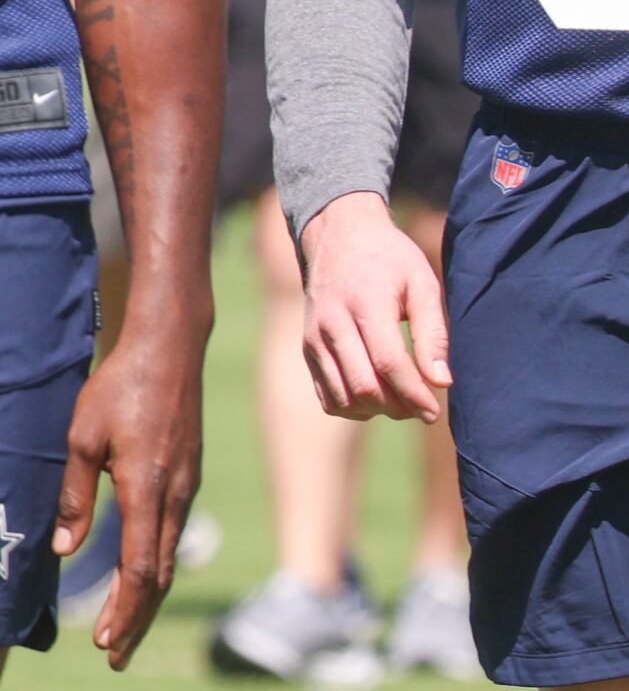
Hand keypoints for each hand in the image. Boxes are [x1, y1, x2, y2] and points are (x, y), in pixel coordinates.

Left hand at [53, 312, 205, 667]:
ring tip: (124, 629)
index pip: (140, 566)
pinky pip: (173, 531)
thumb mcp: (81, 439)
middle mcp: (174, 492)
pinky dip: (157, 565)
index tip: (103, 642)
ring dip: (147, 596)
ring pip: (170, 554)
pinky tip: (141, 576)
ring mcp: (185, 483)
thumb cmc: (120, 387)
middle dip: (136, 618)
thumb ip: (74, 495)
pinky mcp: (187, 474)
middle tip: (115, 659)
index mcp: (146, 486)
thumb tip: (65, 549)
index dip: (123, 608)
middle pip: (161, 572)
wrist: (171, 346)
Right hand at [299, 192, 451, 422]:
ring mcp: (314, 340)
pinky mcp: (308, 350)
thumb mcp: (422, 283)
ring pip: (343, 398)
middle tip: (423, 408)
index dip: (414, 394)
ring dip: (376, 411)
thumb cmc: (391, 260)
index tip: (434, 412)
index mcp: (365, 304)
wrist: (340, 238)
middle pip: (364, 386)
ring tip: (404, 402)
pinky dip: (353, 407)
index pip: (389, 363)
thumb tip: (442, 381)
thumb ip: (433, 333)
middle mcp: (332, 325)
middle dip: (398, 407)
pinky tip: (377, 399)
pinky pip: (327, 396)